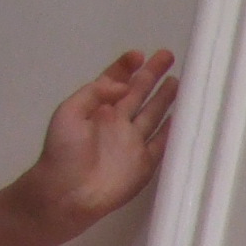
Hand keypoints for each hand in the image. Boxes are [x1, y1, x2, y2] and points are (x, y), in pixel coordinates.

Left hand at [27, 52, 178, 230]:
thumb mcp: (69, 112)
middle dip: (153, 74)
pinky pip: (163, 144)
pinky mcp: (146, 163)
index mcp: (98, 108)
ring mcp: (134, 142)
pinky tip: (182, 117)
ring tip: (179, 81)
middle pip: (139, 93)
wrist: (68, 191)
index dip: (127, 67)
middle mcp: (118, 122)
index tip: (139, 54)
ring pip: (154, 114)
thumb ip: (95, 94)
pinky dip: (173, 131)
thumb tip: (123, 86)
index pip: (115, 81)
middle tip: (168, 56)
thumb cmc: (63, 151)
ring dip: (166, 98)